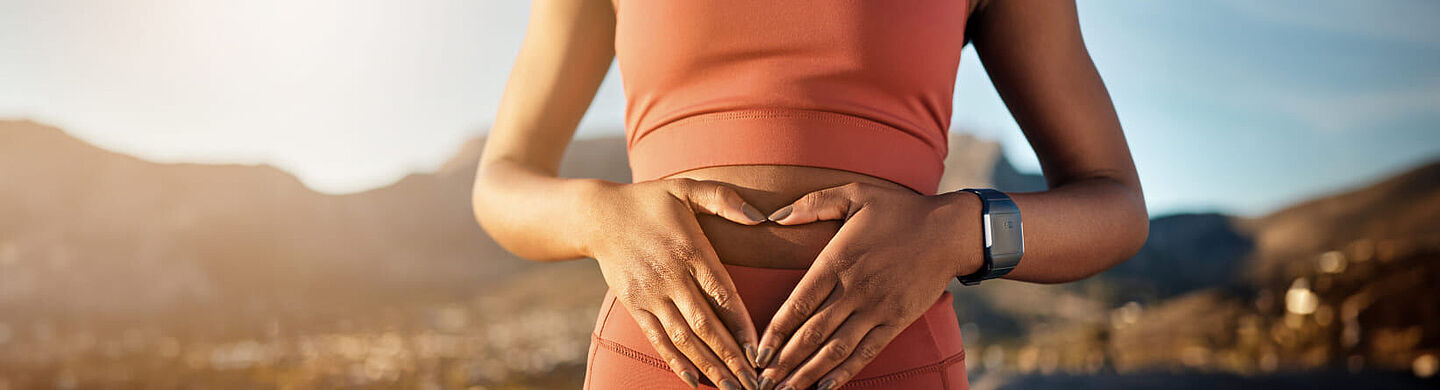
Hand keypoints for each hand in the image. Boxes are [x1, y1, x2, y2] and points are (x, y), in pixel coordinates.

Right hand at [582, 178, 768, 389]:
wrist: (597, 216)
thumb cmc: (650, 200)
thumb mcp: (686, 188)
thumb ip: (724, 199)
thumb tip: (760, 216)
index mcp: (690, 249)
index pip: (722, 293)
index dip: (741, 324)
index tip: (760, 349)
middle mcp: (670, 276)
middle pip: (705, 324)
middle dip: (731, 356)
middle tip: (754, 382)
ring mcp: (650, 294)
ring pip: (683, 337)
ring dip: (709, 366)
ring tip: (731, 388)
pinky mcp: (634, 305)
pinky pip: (657, 338)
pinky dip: (676, 362)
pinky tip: (694, 381)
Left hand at [754, 182, 981, 389]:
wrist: (949, 230)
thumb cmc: (899, 209)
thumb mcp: (854, 193)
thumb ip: (812, 204)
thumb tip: (774, 216)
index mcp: (837, 261)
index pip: (798, 304)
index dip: (775, 332)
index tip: (757, 352)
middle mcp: (853, 290)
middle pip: (811, 333)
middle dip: (783, 361)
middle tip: (762, 381)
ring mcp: (876, 309)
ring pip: (835, 349)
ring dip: (807, 373)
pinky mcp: (896, 321)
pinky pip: (866, 352)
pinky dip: (844, 373)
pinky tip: (824, 388)